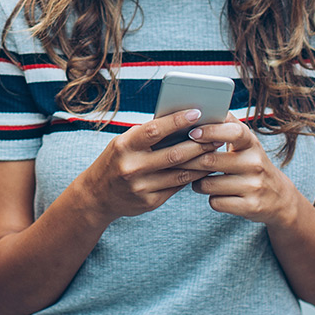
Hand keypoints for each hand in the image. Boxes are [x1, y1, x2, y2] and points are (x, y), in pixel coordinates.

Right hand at [76, 109, 223, 221]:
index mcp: (124, 146)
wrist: (96, 196)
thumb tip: (182, 121)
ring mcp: (141, 187)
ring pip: (180, 173)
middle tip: (218, 133)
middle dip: (199, 144)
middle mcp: (132, 167)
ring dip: (201, 161)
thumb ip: (148, 135)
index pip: (154, 130)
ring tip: (216, 149)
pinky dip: (193, 176)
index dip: (177, 121)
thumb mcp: (124, 142)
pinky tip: (204, 167)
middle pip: (174, 154)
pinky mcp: (149, 202)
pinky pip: (177, 187)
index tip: (197, 112)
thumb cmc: (117, 160)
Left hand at [178, 114, 297, 225]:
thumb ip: (227, 126)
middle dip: (189, 160)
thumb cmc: (252, 163)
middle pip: (211, 161)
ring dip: (196, 182)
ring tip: (197, 178)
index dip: (211, 131)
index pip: (233, 132)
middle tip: (176, 159)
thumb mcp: (247, 143)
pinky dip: (210, 198)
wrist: (279, 198)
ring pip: (209, 184)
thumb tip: (205, 105)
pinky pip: (215, 202)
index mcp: (252, 143)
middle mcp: (255, 163)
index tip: (192, 132)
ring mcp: (254, 186)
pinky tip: (215, 193)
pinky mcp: (250, 207)